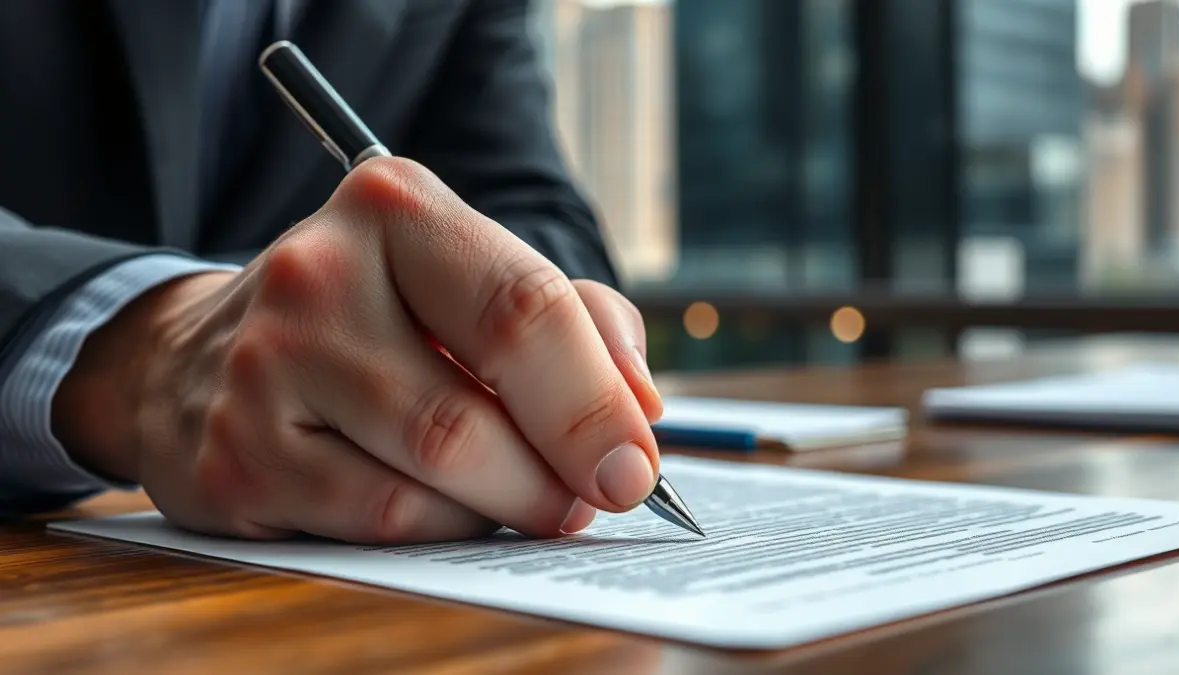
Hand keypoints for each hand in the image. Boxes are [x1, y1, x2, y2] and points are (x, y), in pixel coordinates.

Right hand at [54, 157, 663, 542]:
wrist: (204, 350)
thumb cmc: (377, 314)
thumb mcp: (474, 274)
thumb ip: (579, 321)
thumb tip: (638, 409)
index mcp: (395, 208)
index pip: (523, 309)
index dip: (594, 403)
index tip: (635, 467)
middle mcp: (316, 276)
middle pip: (471, 413)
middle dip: (556, 475)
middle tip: (591, 496)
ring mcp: (264, 370)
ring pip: (427, 478)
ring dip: (503, 506)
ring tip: (523, 495)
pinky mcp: (235, 458)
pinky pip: (378, 522)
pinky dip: (440, 526)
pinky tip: (449, 504)